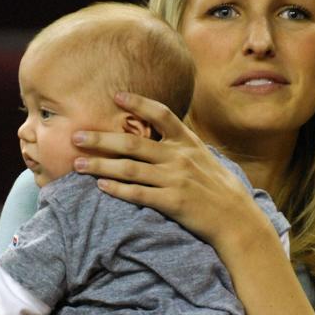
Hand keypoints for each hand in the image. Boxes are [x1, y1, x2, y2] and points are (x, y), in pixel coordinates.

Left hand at [71, 92, 266, 251]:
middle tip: (76, 136)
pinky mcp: (173, 202)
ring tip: (77, 164)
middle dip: (101, 139)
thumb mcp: (205, 158)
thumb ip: (183, 145)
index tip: (116, 95)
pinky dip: (118, 189)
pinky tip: (101, 186)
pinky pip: (139, 194)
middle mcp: (180, 157)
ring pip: (130, 169)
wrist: (237, 219)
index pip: (161, 114)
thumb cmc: (220, 189)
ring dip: (100, 165)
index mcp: (188, 143)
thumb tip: (161, 134)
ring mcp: (176, 180)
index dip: (138, 103)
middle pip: (133, 143)